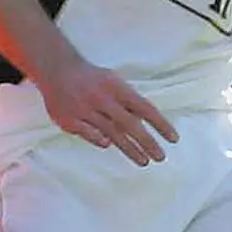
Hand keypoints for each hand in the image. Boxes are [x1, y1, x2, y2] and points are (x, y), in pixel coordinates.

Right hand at [36, 53, 177, 165]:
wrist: (57, 70)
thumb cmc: (92, 79)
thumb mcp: (113, 82)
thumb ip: (127, 102)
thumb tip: (143, 123)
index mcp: (117, 88)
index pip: (144, 108)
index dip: (160, 124)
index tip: (173, 139)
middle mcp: (103, 99)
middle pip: (130, 124)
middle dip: (147, 142)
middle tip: (160, 157)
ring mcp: (86, 110)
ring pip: (112, 133)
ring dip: (130, 149)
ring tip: (143, 161)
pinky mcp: (70, 120)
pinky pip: (89, 134)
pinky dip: (99, 140)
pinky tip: (108, 145)